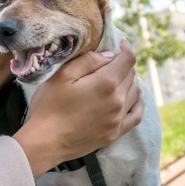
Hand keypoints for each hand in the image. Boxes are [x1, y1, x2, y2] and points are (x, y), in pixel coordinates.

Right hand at [14, 40, 143, 176]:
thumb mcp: (62, 76)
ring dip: (130, 81)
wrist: (45, 142)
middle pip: (131, 75)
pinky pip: (137, 115)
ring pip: (136, 92)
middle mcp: (118, 100)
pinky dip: (138, 103)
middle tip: (111, 61)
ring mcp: (118, 118)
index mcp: (106, 83)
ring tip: (118, 77)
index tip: (121, 43)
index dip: (126, 48)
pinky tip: (133, 98)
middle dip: (124, 64)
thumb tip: (109, 55)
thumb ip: (88, 61)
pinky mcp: (115, 132)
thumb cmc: (49, 106)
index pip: (127, 59)